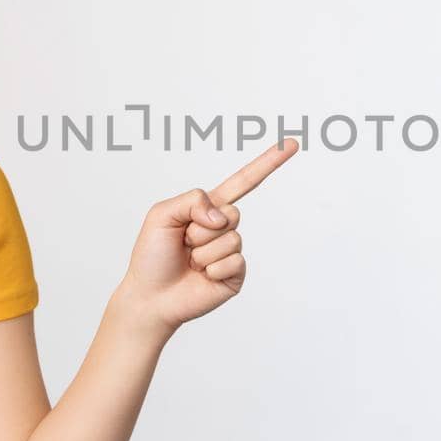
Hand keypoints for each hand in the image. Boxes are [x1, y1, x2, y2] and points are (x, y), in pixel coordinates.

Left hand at [119, 138, 298, 335]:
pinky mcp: (235, 275)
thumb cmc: (151, 255)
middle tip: (184, 243)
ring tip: (189, 262)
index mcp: (208, 209)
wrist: (149, 297)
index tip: (291, 144)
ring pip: (231, 239)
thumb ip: (191, 201)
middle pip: (232, 212)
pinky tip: (201, 277)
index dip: (267, 163)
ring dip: (203, 252)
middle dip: (201, 228)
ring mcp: (231, 252)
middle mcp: (223, 228)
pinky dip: (212, 269)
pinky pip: (234, 262)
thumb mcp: (161, 214)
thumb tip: (222, 217)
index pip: (243, 182)